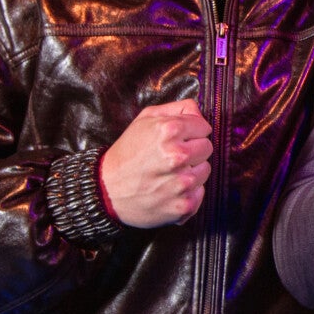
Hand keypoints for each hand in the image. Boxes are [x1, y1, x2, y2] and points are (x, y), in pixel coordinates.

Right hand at [99, 99, 212, 227]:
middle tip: (171, 157)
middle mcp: (177, 156)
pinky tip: (169, 189)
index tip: (177, 139)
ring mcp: (182, 182)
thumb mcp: (145, 119)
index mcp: (169, 130)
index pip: (204, 127)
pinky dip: (188, 192)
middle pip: (207, 147)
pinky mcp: (184, 205)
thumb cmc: (127, 153)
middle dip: (192, 150)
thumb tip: (199, 112)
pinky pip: (200, 192)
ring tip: (168, 173)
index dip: (190, 132)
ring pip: (205, 170)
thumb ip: (177, 109)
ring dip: (191, 171)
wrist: (106, 190)